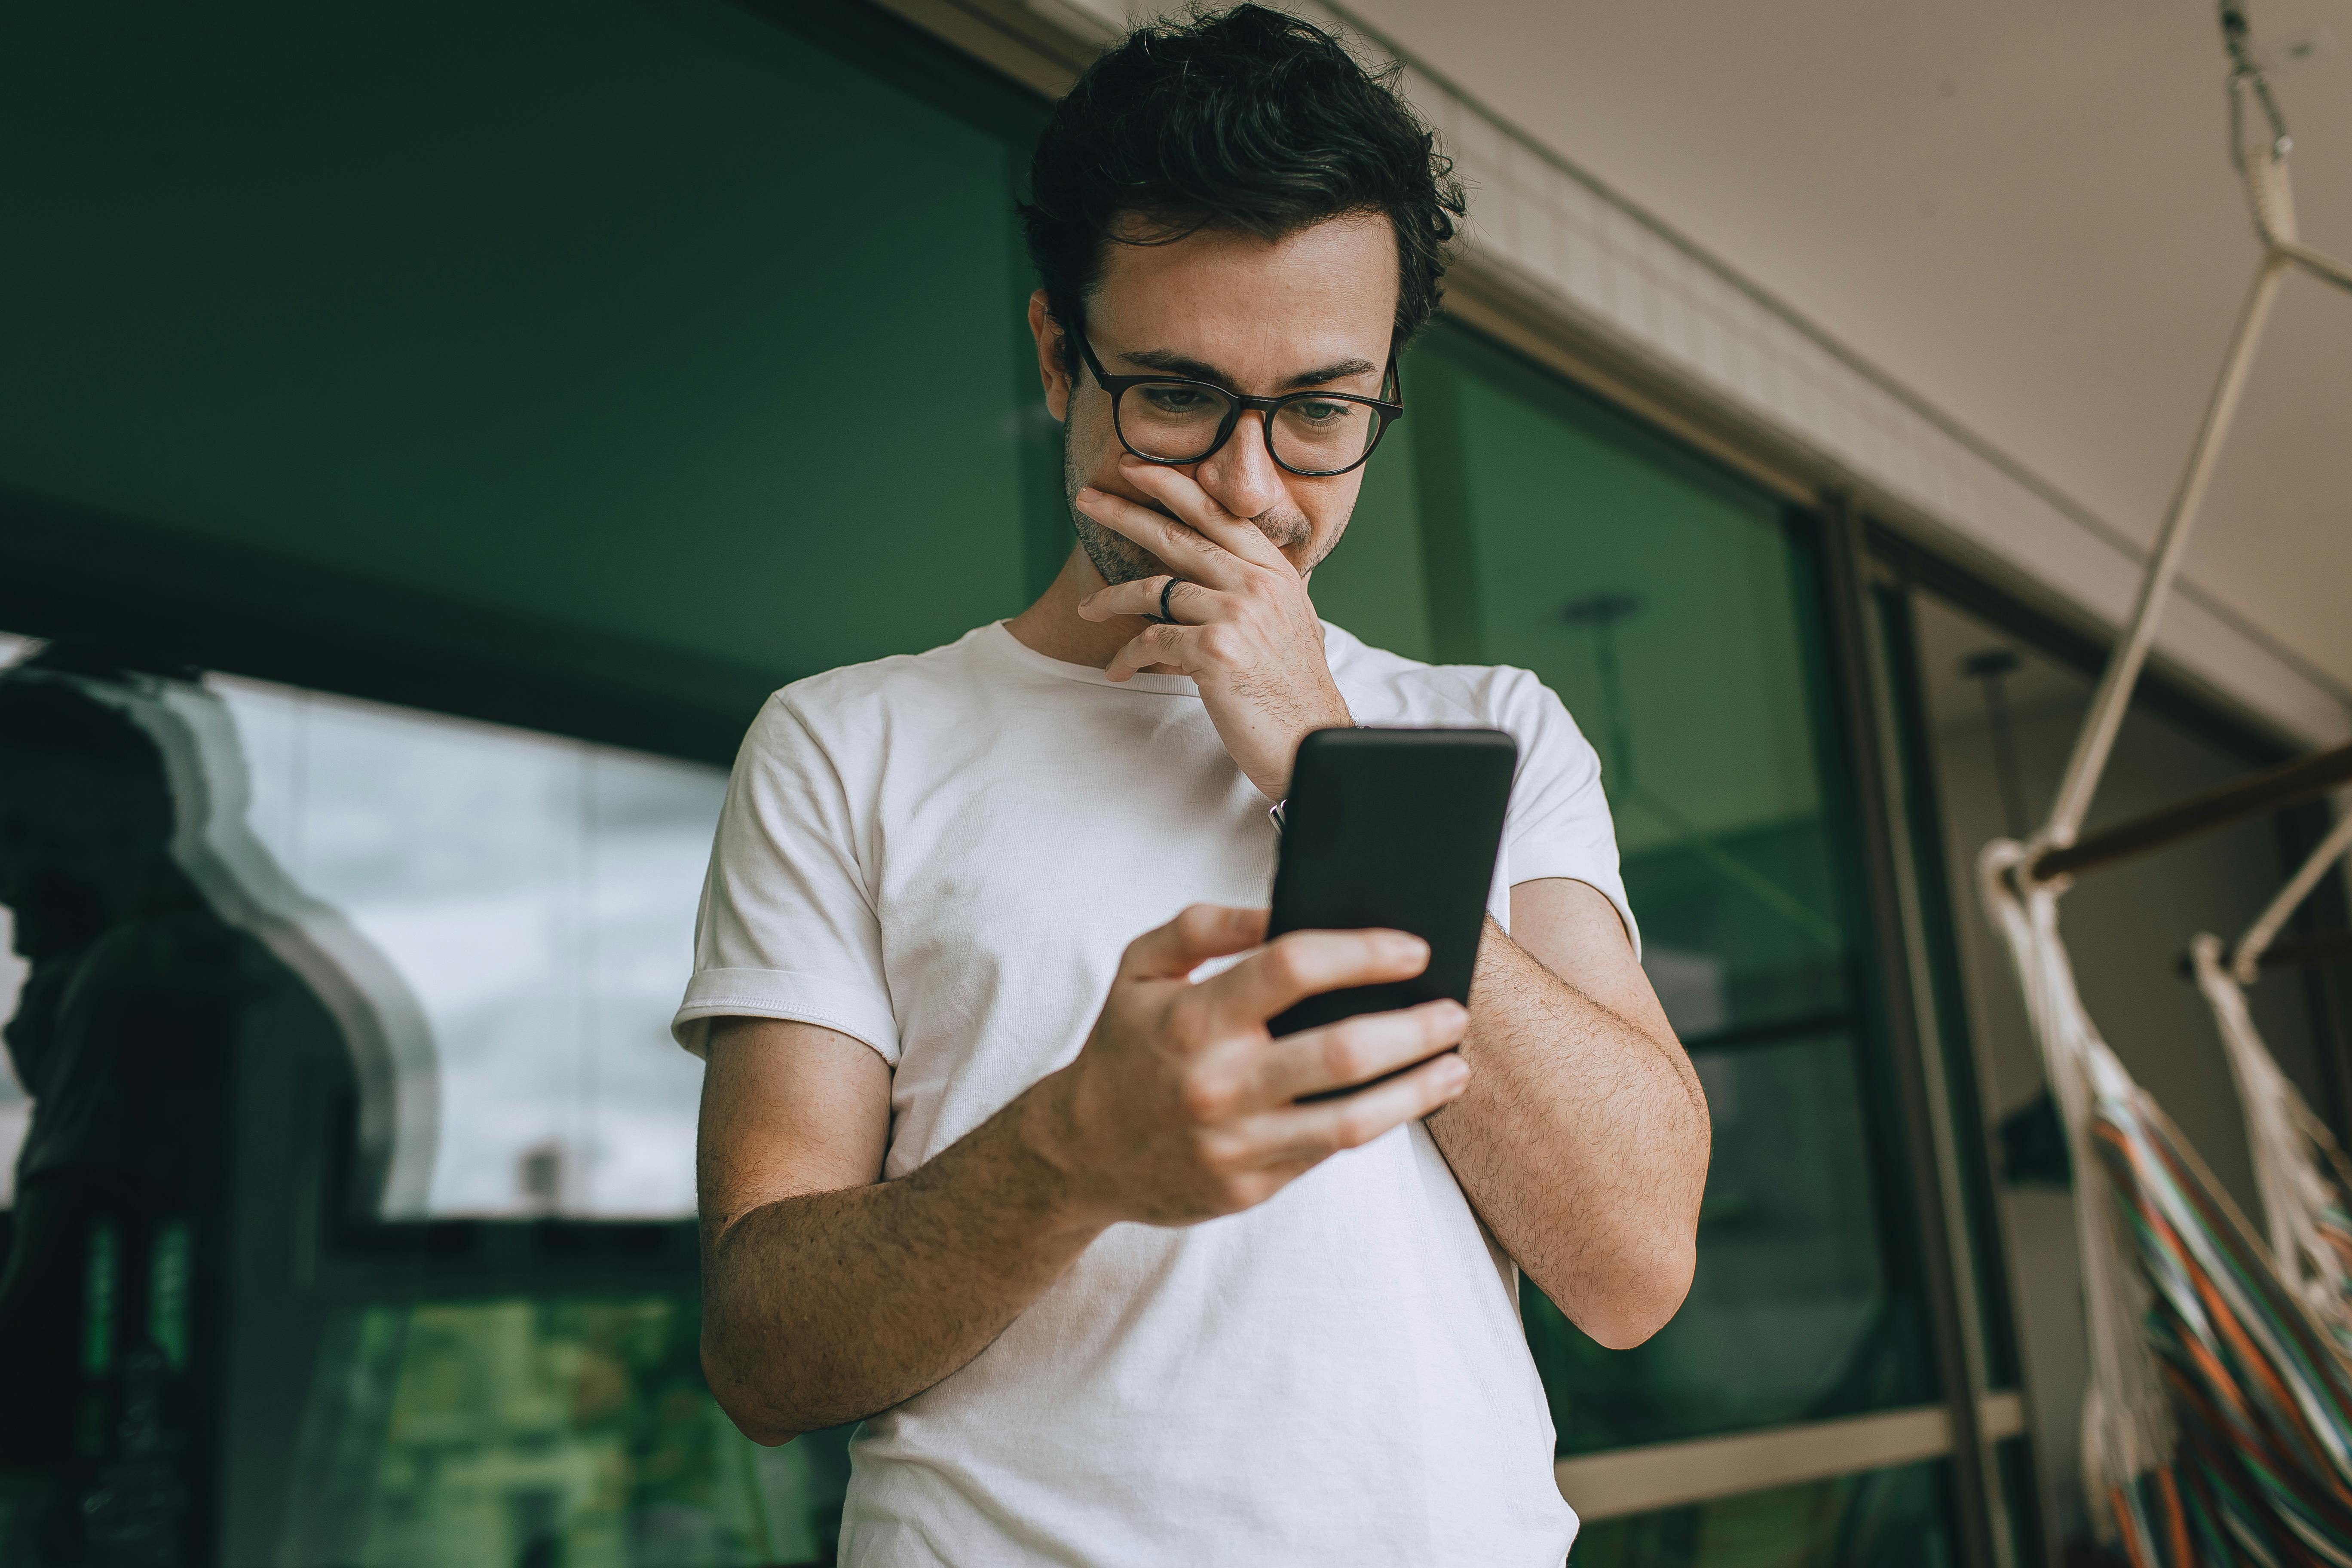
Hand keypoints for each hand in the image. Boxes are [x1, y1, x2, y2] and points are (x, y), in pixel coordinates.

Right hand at [1033, 904, 1472, 1227]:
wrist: (1080, 1152)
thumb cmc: (1124, 1045)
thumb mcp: (1142, 968)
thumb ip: (1206, 927)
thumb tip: (1280, 909)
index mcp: (1194, 1016)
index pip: (1293, 967)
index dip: (1362, 952)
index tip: (1411, 948)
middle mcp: (1218, 1082)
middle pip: (1343, 1051)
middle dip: (1414, 1027)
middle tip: (1454, 1010)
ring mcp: (1236, 1142)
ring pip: (1352, 1119)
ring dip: (1417, 1088)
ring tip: (1455, 1066)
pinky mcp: (1249, 1187)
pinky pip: (1328, 1151)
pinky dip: (1379, 1122)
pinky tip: (1408, 1098)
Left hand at [1074, 458, 1351, 800]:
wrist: (1310, 741)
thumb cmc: (1292, 692)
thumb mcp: (1286, 626)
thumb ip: (1253, 594)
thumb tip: (1208, 582)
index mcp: (1275, 573)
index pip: (1218, 515)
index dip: (1174, 487)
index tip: (1137, 470)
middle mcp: (1258, 584)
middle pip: (1179, 535)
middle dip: (1126, 512)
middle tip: (1088, 498)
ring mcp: (1237, 614)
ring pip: (1155, 589)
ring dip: (1112, 599)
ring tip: (1088, 608)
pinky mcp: (1215, 650)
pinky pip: (1152, 640)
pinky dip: (1128, 655)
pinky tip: (1117, 670)